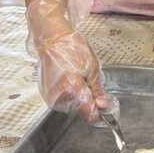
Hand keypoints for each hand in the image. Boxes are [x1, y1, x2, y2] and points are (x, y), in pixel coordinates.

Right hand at [26, 0, 113, 122]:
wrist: (51, 38)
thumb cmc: (72, 48)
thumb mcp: (91, 67)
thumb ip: (97, 89)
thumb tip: (103, 105)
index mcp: (71, 91)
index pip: (89, 114)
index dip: (100, 112)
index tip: (107, 106)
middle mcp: (58, 98)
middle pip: (81, 110)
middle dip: (90, 101)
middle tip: (92, 83)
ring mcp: (50, 97)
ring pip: (72, 106)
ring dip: (80, 98)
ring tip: (80, 78)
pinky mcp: (46, 93)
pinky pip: (63, 100)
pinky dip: (70, 94)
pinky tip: (71, 79)